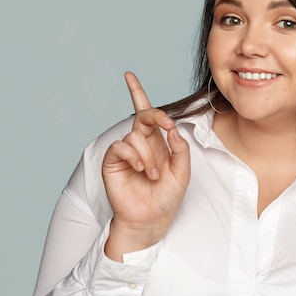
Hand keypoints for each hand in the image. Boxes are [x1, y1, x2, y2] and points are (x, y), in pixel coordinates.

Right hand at [102, 72, 189, 260]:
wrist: (151, 219)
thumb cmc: (167, 197)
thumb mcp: (183, 171)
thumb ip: (181, 149)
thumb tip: (173, 129)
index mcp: (157, 142)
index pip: (147, 114)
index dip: (136, 93)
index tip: (129, 76)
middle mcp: (140, 144)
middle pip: (143, 116)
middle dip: (154, 114)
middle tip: (165, 123)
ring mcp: (125, 152)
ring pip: (136, 135)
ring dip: (149, 155)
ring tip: (153, 174)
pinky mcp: (113, 162)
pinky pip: (121, 146)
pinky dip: (134, 156)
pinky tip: (141, 170)